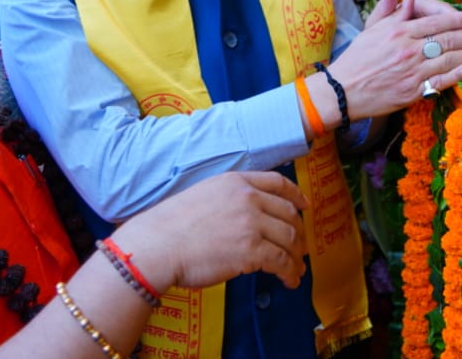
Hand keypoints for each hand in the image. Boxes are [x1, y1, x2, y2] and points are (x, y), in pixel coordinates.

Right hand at [113, 172, 308, 293]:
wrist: (157, 245)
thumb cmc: (172, 226)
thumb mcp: (205, 194)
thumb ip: (231, 198)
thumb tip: (249, 214)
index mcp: (236, 182)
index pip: (278, 183)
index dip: (296, 195)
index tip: (304, 205)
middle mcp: (248, 198)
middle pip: (288, 213)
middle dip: (298, 232)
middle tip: (300, 246)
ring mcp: (251, 224)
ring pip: (290, 238)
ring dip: (297, 256)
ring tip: (297, 268)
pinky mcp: (251, 251)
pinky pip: (282, 262)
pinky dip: (290, 272)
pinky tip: (289, 280)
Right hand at [332, 0, 461, 116]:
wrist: (343, 90)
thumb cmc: (357, 58)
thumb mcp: (371, 29)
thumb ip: (390, 12)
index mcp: (399, 31)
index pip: (435, 22)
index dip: (457, 20)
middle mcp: (408, 49)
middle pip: (447, 39)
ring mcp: (412, 71)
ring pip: (448, 60)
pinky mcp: (412, 91)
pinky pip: (439, 81)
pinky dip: (455, 75)